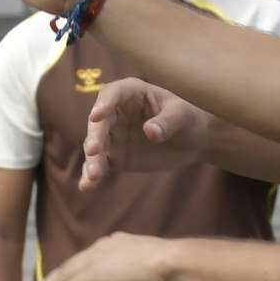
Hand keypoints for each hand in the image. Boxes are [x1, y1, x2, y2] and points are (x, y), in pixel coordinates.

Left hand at [31, 232, 176, 280]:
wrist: (169, 261)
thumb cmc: (166, 265)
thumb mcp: (145, 263)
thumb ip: (132, 266)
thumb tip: (131, 275)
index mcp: (113, 243)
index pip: (86, 259)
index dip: (72, 270)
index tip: (63, 278)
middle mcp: (100, 247)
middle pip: (70, 265)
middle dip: (53, 278)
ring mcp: (95, 260)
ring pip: (64, 276)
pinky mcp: (92, 275)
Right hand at [79, 79, 214, 190]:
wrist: (193, 140)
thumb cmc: (189, 118)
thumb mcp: (183, 116)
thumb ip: (168, 122)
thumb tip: (150, 132)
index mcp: (131, 93)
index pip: (112, 94)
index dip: (103, 104)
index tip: (97, 116)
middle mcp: (116, 112)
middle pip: (99, 123)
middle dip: (95, 136)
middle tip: (94, 150)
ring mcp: (113, 135)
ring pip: (96, 146)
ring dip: (92, 160)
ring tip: (93, 175)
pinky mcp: (115, 156)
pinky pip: (101, 164)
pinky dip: (92, 176)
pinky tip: (86, 187)